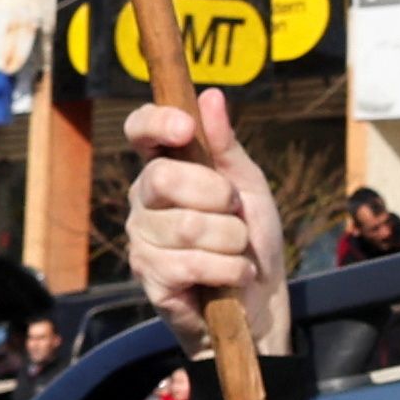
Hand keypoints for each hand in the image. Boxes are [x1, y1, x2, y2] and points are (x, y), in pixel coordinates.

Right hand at [125, 89, 286, 350]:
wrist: (259, 303)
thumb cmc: (252, 240)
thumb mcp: (249, 187)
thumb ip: (227, 146)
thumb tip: (210, 96)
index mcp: (165, 167)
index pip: (139, 130)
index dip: (156, 123)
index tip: (185, 128)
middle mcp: (144, 199)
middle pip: (163, 177)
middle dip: (217, 195)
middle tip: (236, 214)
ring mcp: (142, 239)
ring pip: (186, 225)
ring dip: (231, 240)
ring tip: (238, 252)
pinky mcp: (150, 277)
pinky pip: (190, 263)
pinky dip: (227, 269)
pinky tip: (232, 276)